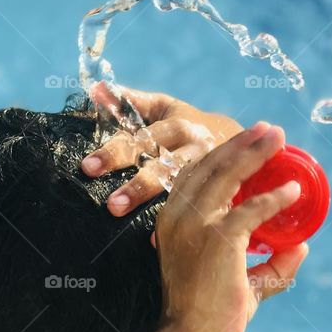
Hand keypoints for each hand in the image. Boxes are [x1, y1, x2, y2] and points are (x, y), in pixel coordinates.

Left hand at [81, 84, 242, 215]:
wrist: (242, 142)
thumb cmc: (188, 125)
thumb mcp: (164, 108)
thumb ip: (131, 102)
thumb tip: (96, 89)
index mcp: (179, 123)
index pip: (143, 137)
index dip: (116, 151)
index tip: (88, 167)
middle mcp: (195, 147)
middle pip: (163, 164)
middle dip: (137, 185)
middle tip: (111, 205)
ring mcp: (208, 172)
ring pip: (178, 187)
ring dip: (152, 202)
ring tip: (125, 216)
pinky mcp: (218, 192)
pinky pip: (196, 210)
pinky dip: (172, 224)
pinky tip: (153, 242)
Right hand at [155, 121, 306, 331]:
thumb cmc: (208, 315)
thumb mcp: (237, 281)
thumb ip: (268, 264)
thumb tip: (301, 245)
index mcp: (171, 222)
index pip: (194, 175)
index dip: (221, 153)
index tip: (248, 141)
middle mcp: (178, 217)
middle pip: (210, 165)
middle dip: (241, 143)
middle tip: (269, 130)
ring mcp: (196, 225)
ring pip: (227, 175)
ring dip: (255, 153)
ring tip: (279, 138)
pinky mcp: (219, 238)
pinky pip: (252, 208)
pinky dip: (276, 198)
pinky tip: (294, 191)